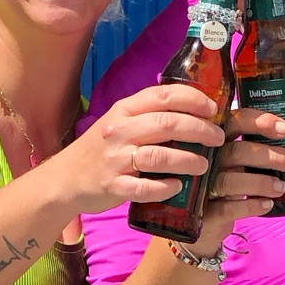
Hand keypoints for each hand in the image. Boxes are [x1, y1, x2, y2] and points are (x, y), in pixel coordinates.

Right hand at [57, 84, 227, 214]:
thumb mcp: (120, 122)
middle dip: (199, 130)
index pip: (163, 96)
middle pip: (167, 124)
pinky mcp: (112, 186)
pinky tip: (177, 187)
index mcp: (124, 110)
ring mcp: (115, 159)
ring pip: (158, 156)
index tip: (214, 108)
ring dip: (187, 160)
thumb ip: (149, 113)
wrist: (65, 179)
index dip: (193, 99)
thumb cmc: (101, 149)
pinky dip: (164, 188)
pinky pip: (143, 189)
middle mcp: (119, 131)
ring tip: (204, 165)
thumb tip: (192, 106)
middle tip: (218, 139)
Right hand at [195, 107, 284, 249]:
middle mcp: (207, 159)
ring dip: (261, 183)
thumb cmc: (223, 183)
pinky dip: (250, 206)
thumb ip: (253, 150)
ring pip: (231, 181)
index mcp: (216, 140)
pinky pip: (227, 208)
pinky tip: (267, 204)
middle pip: (237, 152)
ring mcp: (202, 186)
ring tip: (281, 188)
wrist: (199, 220)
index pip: (235, 121)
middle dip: (269, 156)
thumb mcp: (233, 162)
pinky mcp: (203, 212)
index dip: (260, 122)